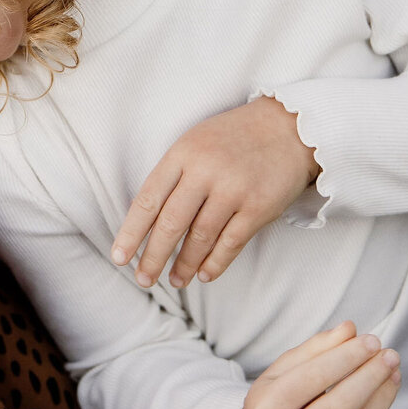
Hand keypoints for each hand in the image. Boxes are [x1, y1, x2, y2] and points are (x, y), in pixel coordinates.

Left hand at [111, 93, 320, 290]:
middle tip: (143, 279)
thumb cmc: (233, 138)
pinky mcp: (259, 207)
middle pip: (170, 223)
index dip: (131, 232)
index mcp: (182, 154)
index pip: (148, 200)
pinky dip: (215, 263)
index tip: (119, 257)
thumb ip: (173, 175)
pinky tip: (204, 275)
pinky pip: (231, 243)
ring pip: (200, 237)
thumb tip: (149, 220)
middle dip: (153, 256)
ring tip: (175, 280)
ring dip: (185, 264)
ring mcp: (233, 190)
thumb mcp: (195, 142)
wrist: (288, 127)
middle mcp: (205, 171)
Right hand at [235, 321, 399, 408]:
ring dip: (382, 398)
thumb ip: (315, 350)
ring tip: (392, 374)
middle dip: (370, 376)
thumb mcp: (281, 374)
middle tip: (390, 355)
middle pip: (339, 406)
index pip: (312, 378)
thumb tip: (350, 329)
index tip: (371, 340)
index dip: (346, 357)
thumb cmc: (274, 407)